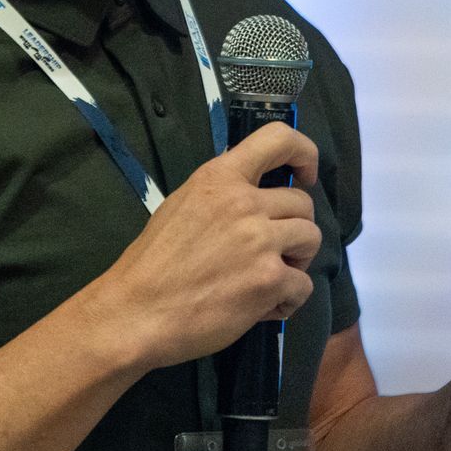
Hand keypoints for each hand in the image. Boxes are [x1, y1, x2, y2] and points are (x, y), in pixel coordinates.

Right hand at [87, 122, 321, 371]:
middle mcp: (244, 202)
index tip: (304, 175)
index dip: (303, 153)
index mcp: (219, 177)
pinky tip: (263, 307)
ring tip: (269, 279)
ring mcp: (260, 241)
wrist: (139, 311)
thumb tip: (253, 196)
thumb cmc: (153, 262)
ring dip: (297, 260)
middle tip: (273, 252)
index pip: (278, 139)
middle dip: (294, 228)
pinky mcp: (269, 279)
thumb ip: (220, 194)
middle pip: (303, 203)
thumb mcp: (182, 205)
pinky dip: (288, 299)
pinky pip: (303, 285)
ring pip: (311, 239)